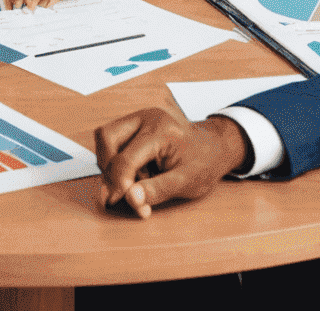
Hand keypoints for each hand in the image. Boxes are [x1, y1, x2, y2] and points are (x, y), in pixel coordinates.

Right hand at [97, 110, 247, 217]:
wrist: (213, 148)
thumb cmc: (202, 164)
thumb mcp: (186, 183)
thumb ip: (157, 191)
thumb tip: (130, 198)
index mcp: (161, 130)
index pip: (127, 157)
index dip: (118, 183)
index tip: (115, 202)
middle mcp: (146, 117)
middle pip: (107, 137)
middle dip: (109, 168)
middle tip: (122, 192)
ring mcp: (139, 118)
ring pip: (106, 138)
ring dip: (112, 164)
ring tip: (135, 181)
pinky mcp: (135, 124)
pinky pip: (113, 141)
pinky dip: (117, 160)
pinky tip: (136, 173)